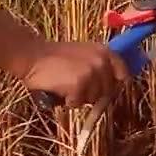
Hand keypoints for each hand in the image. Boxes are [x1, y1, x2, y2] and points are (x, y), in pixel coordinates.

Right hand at [9, 40, 130, 106]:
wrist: (32, 56)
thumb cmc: (55, 56)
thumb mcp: (83, 53)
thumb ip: (99, 64)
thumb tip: (114, 81)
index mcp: (105, 52)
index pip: (123, 74)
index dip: (116, 84)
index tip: (108, 88)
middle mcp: (102, 62)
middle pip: (107, 91)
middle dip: (94, 93)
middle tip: (76, 85)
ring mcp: (92, 74)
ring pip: (92, 99)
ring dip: (79, 97)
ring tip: (65, 84)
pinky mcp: (79, 85)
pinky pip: (77, 103)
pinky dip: (67, 101)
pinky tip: (59, 89)